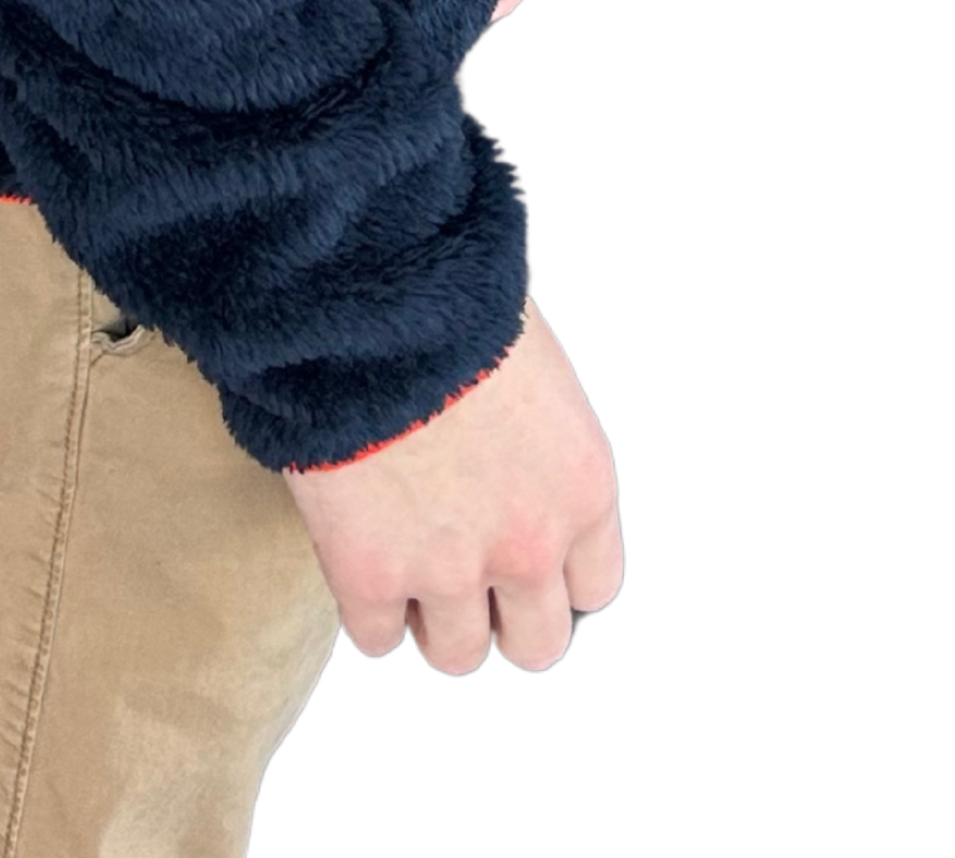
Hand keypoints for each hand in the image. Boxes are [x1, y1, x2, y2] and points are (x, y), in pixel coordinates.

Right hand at [281, 294, 622, 672]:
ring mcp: (449, 570)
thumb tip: (513, 451)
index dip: (554, 573)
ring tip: (408, 566)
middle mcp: (529, 546)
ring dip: (434, 617)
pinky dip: (366, 608)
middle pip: (536, 643)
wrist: (371, 301)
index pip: (594, 586)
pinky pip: (375, 638)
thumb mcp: (535, 367)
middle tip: (469, 571)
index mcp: (582, 489)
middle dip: (503, 612)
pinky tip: (359, 557)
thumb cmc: (451, 301)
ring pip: (457, 654)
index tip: (526, 556)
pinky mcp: (369, 575)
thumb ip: (538, 442)